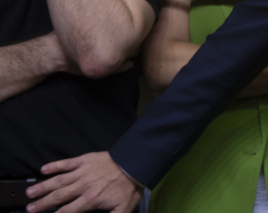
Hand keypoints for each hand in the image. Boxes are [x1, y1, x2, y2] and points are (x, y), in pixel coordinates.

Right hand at [26, 152, 141, 212]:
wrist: (136, 163)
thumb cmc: (129, 187)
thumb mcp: (123, 208)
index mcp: (91, 200)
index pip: (68, 211)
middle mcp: (83, 186)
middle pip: (58, 197)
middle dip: (43, 204)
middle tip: (30, 208)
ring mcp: (83, 172)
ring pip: (58, 181)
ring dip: (43, 187)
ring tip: (30, 192)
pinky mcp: (85, 160)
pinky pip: (67, 163)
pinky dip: (55, 165)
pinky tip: (43, 169)